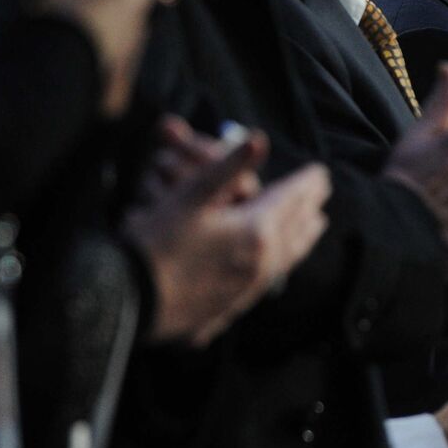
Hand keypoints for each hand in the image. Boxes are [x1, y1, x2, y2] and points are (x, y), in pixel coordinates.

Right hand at [124, 116, 328, 345]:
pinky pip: (267, 282)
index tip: (321, 173)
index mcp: (257, 232)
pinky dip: (280, 265)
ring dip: (302, 238)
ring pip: (287, 259)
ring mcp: (247, 290)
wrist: (127, 301)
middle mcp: (261, 264)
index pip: (291, 200)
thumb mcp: (192, 195)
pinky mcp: (229, 308)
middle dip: (309, 208)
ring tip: (315, 226)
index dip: (307, 184)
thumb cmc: (157, 241)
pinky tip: (277, 265)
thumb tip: (259, 138)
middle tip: (321, 195)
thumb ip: (229, 166)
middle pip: (295, 230)